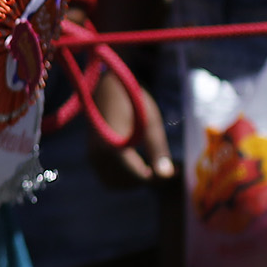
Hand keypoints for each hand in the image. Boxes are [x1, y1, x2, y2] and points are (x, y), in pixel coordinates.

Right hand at [86, 58, 173, 185]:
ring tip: (150, 166)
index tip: (175, 169)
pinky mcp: (91, 155)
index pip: (139, 177)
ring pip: (115, 183)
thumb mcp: (150, 123)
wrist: (106, 84)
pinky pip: (107, 176)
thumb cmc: (131, 99)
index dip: (159, 177)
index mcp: (113, 149)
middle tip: (165, 167)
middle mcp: (99, 156)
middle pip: (127, 183)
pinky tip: (136, 164)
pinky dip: (122, 176)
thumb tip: (168, 176)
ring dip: (133, 180)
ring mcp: (93, 157)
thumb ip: (157, 150)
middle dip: (147, 179)